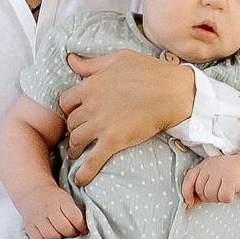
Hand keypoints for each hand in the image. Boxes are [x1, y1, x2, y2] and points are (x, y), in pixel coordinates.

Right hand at [18, 183, 87, 238]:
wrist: (32, 194)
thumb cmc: (54, 200)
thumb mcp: (66, 201)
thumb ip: (75, 213)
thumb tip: (85, 231)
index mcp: (60, 201)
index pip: (74, 216)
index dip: (81, 226)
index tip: (83, 230)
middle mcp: (47, 209)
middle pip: (63, 228)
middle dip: (71, 234)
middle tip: (73, 234)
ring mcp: (36, 218)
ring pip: (51, 236)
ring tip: (63, 237)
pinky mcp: (29, 227)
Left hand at [60, 50, 195, 185]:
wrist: (173, 93)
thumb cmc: (149, 72)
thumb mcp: (118, 58)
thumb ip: (91, 64)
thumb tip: (70, 60)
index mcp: (90, 85)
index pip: (65, 101)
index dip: (69, 109)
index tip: (76, 113)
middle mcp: (91, 105)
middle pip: (71, 122)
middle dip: (73, 128)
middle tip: (79, 134)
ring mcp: (101, 124)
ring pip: (77, 140)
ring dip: (75, 148)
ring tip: (78, 152)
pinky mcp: (114, 140)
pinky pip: (93, 160)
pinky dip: (84, 172)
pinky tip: (80, 180)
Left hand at [183, 152, 239, 206]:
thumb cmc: (231, 174)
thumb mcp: (213, 175)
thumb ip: (201, 185)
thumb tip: (189, 202)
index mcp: (205, 165)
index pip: (189, 178)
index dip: (186, 192)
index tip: (189, 202)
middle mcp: (211, 166)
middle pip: (200, 190)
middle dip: (208, 197)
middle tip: (219, 192)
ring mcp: (221, 172)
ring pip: (210, 195)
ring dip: (218, 198)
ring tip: (225, 191)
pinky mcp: (231, 179)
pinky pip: (223, 197)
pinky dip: (228, 198)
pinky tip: (232, 191)